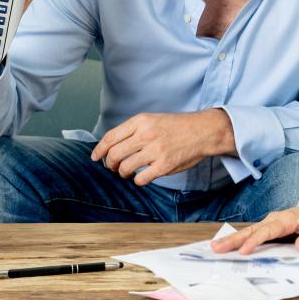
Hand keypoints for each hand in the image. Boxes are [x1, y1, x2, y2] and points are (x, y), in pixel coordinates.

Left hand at [90, 109, 235, 185]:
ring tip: (127, 172)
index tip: (95, 157)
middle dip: (110, 164)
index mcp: (141, 121)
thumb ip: (134, 129)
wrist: (203, 131)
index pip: (110, 137)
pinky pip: (141, 179)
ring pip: (125, 168)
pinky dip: (138, 180)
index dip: (99, 150)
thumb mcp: (153, 119)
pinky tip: (143, 176)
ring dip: (122, 173)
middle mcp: (146, 135)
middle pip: (114, 154)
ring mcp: (155, 151)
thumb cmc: (178, 126)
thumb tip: (113, 145)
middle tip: (113, 167)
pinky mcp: (164, 166)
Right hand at [210, 195, 298, 254]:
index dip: (255, 241)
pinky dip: (239, 240)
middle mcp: (274, 219)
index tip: (243, 251)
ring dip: (232, 240)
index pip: (267, 231)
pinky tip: (228, 247)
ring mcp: (270, 224)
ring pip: (248, 232)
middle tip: (216, 247)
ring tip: (215, 247)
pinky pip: (252, 234)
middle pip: (251, 230)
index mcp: (286, 219)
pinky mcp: (269, 229)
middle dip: (233, 239)